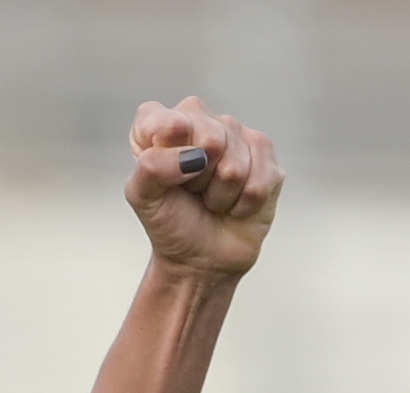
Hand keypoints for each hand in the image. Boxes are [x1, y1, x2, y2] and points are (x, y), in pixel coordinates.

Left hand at [125, 96, 282, 281]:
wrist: (202, 258)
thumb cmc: (171, 223)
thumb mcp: (143, 197)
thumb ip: (151, 167)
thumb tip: (192, 155)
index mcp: (162, 125)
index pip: (165, 117)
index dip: (169, 142)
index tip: (169, 170)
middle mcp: (201, 122)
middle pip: (211, 137)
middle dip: (201, 177)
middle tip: (193, 190)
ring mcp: (237, 136)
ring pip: (236, 164)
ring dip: (222, 194)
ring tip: (212, 199)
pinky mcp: (266, 158)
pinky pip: (261, 179)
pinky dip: (246, 202)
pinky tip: (235, 204)